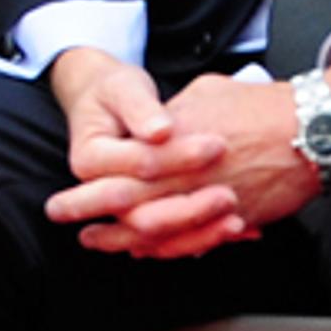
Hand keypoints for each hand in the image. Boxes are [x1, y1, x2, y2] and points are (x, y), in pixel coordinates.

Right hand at [42, 46, 231, 258]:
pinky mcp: (141, 217)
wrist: (106, 106)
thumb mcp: (123, 88)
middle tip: (230, 195)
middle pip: (142, 216)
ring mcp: (120, 211)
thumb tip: (161, 130)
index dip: (178, 157)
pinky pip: (171, 241)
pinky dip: (205, 237)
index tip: (218, 144)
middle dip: (189, 209)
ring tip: (237, 223)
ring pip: (157, 237)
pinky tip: (240, 229)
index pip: (140, 165)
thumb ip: (140, 108)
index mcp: (89, 159)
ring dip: (198, 234)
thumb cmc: (116, 93)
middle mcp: (98, 194)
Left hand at [46, 51, 330, 258]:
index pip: (120, 166)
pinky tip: (145, 249)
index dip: (88, 183)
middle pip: (125, 200)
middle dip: (88, 212)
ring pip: (154, 228)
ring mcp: (209, 199)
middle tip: (63, 218)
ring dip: (121, 237)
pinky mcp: (233, 217)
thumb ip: (172, 117)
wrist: (313, 130)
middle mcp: (187, 172)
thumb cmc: (261, 107)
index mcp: (175, 139)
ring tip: (97, 241)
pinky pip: (190, 241)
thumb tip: (153, 130)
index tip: (67, 189)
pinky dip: (165, 248)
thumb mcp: (205, 95)